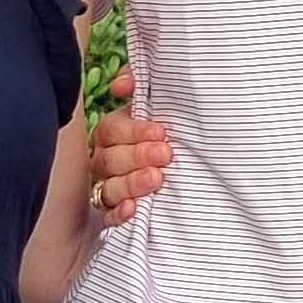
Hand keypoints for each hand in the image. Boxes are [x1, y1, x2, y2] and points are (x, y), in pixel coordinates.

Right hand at [88, 73, 172, 225]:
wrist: (195, 161)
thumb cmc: (172, 128)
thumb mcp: (160, 101)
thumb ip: (140, 85)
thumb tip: (121, 85)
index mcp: (113, 133)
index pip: (111, 130)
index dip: (133, 130)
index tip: (161, 132)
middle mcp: (107, 160)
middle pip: (108, 159)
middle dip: (137, 156)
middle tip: (165, 154)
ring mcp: (110, 187)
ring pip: (108, 188)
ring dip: (131, 183)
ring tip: (156, 179)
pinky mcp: (117, 213)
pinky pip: (109, 216)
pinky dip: (119, 213)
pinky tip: (133, 209)